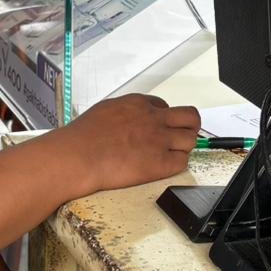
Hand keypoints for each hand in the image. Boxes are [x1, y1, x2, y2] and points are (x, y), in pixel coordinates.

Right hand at [66, 93, 199, 192]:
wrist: (79, 156)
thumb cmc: (83, 136)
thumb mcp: (106, 110)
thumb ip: (125, 112)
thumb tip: (131, 119)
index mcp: (140, 104)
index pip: (165, 107)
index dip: (164, 119)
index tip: (159, 128)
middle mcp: (155, 119)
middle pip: (191, 117)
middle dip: (190, 127)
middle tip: (181, 137)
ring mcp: (160, 141)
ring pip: (191, 140)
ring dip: (183, 147)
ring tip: (169, 155)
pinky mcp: (160, 163)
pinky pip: (182, 162)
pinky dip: (176, 164)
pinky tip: (162, 167)